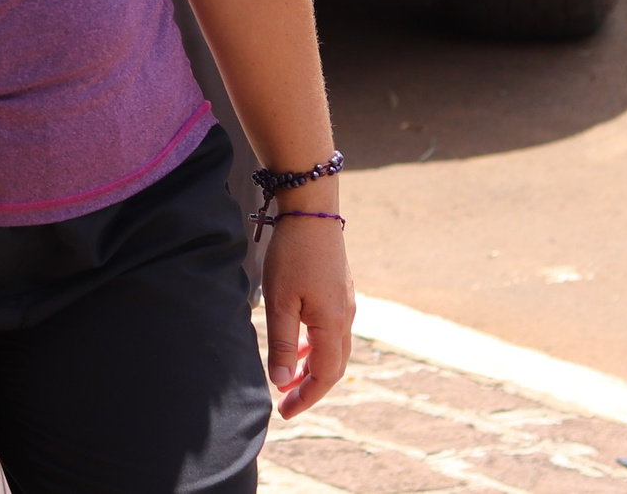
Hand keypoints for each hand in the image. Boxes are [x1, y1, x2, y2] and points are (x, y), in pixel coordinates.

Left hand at [261, 205, 353, 418]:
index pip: (325, 376)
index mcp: (333, 326)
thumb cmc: (293, 256)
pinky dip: (316, 346)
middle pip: (334, 367)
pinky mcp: (340, 291)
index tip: (285, 412)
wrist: (312, 214)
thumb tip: (282, 382)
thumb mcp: (279, 302)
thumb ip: (282, 344)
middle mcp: (346, 319)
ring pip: (334, 349)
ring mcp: (346, 304)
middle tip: (286, 402)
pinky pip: (332, 330)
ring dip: (313, 367)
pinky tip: (299, 344)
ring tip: (290, 378)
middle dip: (311, 388)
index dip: (306, 397)